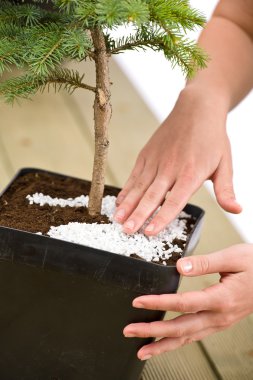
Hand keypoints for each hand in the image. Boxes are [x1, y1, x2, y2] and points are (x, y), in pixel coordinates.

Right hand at [114, 86, 240, 234]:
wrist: (196, 108)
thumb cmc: (212, 138)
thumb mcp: (224, 164)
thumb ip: (226, 190)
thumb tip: (236, 209)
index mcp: (190, 174)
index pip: (174, 201)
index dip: (161, 218)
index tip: (150, 232)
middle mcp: (170, 168)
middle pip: (151, 196)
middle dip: (137, 215)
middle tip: (126, 231)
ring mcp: (156, 161)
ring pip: (138, 187)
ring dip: (127, 205)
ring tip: (117, 220)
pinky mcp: (146, 154)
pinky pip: (134, 175)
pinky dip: (126, 189)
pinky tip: (119, 201)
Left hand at [123, 244, 252, 360]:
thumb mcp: (234, 257)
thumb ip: (205, 262)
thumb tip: (180, 267)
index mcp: (221, 298)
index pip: (184, 304)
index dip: (159, 303)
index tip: (138, 302)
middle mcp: (220, 316)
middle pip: (181, 328)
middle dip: (153, 332)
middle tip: (129, 332)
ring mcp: (220, 322)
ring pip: (188, 338)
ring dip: (163, 344)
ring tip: (142, 350)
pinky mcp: (220, 322)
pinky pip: (196, 336)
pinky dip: (178, 342)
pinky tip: (166, 343)